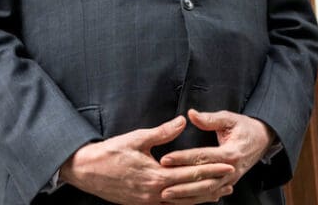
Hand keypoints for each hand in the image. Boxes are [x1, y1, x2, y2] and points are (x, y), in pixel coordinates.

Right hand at [60, 116, 235, 203]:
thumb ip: (163, 132)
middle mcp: (155, 193)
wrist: (85, 171)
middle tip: (232, 180)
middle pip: (191, 191)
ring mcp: (149, 201)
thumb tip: (184, 120)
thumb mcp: (137, 138)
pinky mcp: (143, 203)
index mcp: (156, 176)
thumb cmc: (110, 153)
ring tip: (220, 193)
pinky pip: (170, 204)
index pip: (191, 174)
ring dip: (202, 197)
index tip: (228, 165)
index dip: (211, 169)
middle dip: (213, 185)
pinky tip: (194, 198)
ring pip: (182, 201)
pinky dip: (185, 201)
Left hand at [158, 109, 275, 200]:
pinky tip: (180, 200)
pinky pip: (210, 194)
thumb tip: (191, 114)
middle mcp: (230, 170)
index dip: (182, 158)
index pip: (202, 157)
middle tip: (161, 184)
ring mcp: (230, 180)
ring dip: (185, 195)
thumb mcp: (230, 118)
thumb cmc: (245, 127)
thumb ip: (210, 118)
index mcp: (230, 153)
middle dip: (181, 183)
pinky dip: (195, 199)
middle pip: (202, 180)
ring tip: (167, 196)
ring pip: (205, 191)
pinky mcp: (227, 184)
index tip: (165, 159)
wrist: (263, 140)